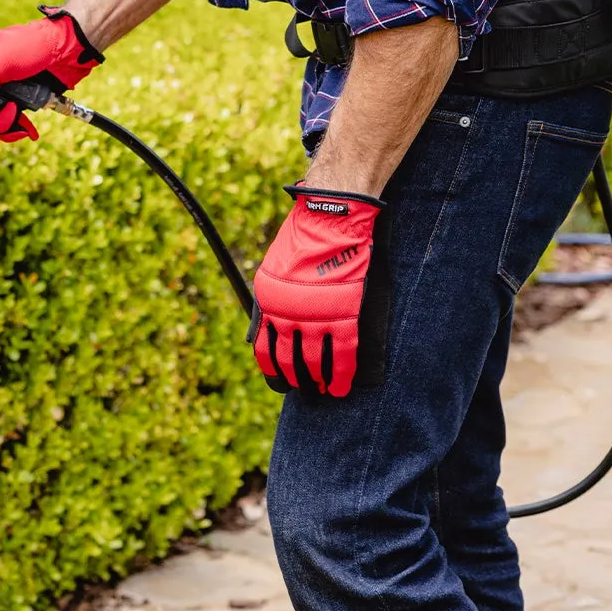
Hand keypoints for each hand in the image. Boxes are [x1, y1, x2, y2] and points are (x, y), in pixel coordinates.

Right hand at [0, 7, 102, 142]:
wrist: (69, 51)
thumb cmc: (35, 45)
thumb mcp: (0, 62)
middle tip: (7, 109)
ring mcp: (1, 89)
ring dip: (4, 123)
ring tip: (17, 114)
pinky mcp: (18, 100)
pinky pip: (7, 123)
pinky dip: (15, 128)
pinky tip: (26, 129)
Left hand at [250, 186, 384, 397]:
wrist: (329, 219)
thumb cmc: (302, 240)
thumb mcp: (272, 272)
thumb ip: (272, 302)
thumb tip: (272, 329)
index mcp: (269, 305)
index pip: (265, 350)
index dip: (274, 370)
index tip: (281, 381)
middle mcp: (289, 314)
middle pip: (290, 361)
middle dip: (298, 380)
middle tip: (305, 390)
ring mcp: (318, 315)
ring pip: (317, 361)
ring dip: (320, 381)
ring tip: (324, 391)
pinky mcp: (345, 313)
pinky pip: (343, 353)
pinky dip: (343, 373)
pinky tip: (343, 386)